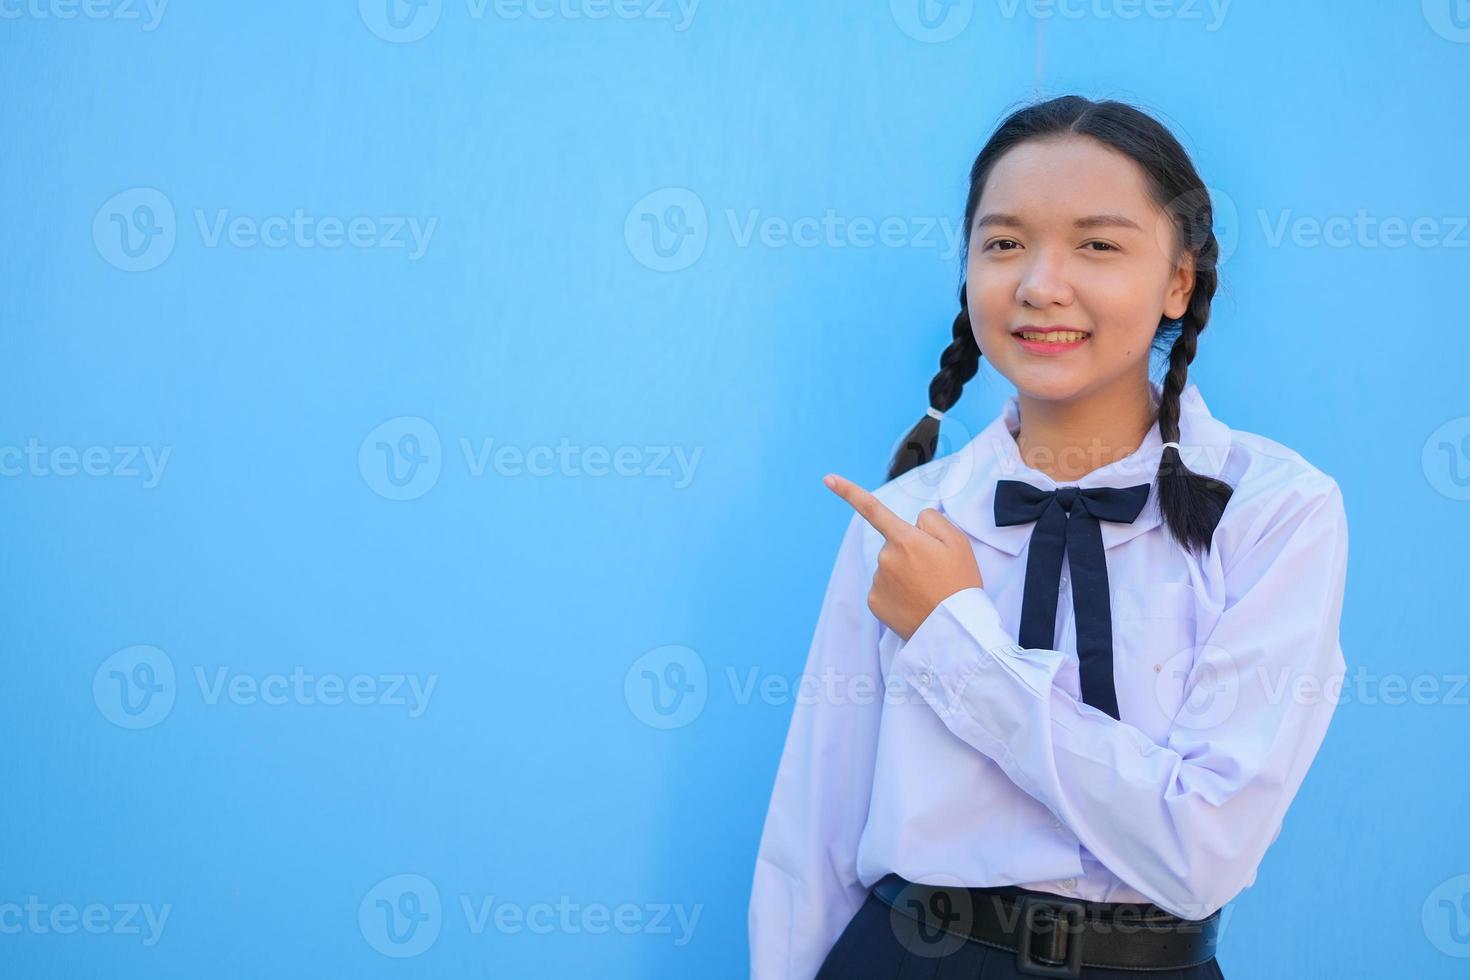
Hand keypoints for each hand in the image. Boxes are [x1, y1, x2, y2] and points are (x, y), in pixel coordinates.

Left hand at [823, 473, 984, 641]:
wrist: (956, 630)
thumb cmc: (960, 583)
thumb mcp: (958, 542)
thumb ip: (932, 521)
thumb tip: (912, 522)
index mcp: (905, 538)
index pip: (872, 509)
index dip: (848, 492)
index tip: (827, 478)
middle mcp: (885, 557)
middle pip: (895, 543)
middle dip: (911, 552)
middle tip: (935, 572)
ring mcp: (878, 581)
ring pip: (890, 567)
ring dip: (905, 574)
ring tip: (928, 590)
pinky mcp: (874, 602)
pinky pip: (884, 588)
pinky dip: (897, 592)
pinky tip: (914, 602)